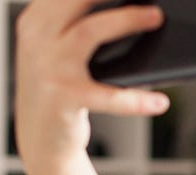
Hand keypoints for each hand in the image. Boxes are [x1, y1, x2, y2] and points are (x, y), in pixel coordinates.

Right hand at [13, 0, 169, 165]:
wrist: (40, 140)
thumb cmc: (60, 88)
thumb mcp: (58, 49)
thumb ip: (79, 21)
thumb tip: (134, 3)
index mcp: (36, 21)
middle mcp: (36, 40)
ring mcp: (48, 68)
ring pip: (88, 31)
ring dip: (126, 20)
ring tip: (156, 17)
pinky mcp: (62, 99)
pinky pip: (105, 96)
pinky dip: (135, 100)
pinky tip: (160, 102)